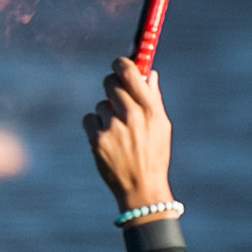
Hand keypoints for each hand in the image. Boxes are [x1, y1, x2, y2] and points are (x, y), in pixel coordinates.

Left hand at [83, 60, 174, 215]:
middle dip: (111, 85)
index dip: (121, 63)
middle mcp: (132, 115)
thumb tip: (149, 73)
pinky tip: (106, 139)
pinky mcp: (97, 139)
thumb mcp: (162, 126)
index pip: (130, 72)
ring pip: (100, 103)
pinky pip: (89, 118)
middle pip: (110, 82)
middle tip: (115, 94)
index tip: (118, 63)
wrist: (142, 189)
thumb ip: (153, 98)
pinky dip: (95, 126)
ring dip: (105, 112)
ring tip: (117, 131)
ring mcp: (113, 127)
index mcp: (151, 109)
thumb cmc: (154, 155)